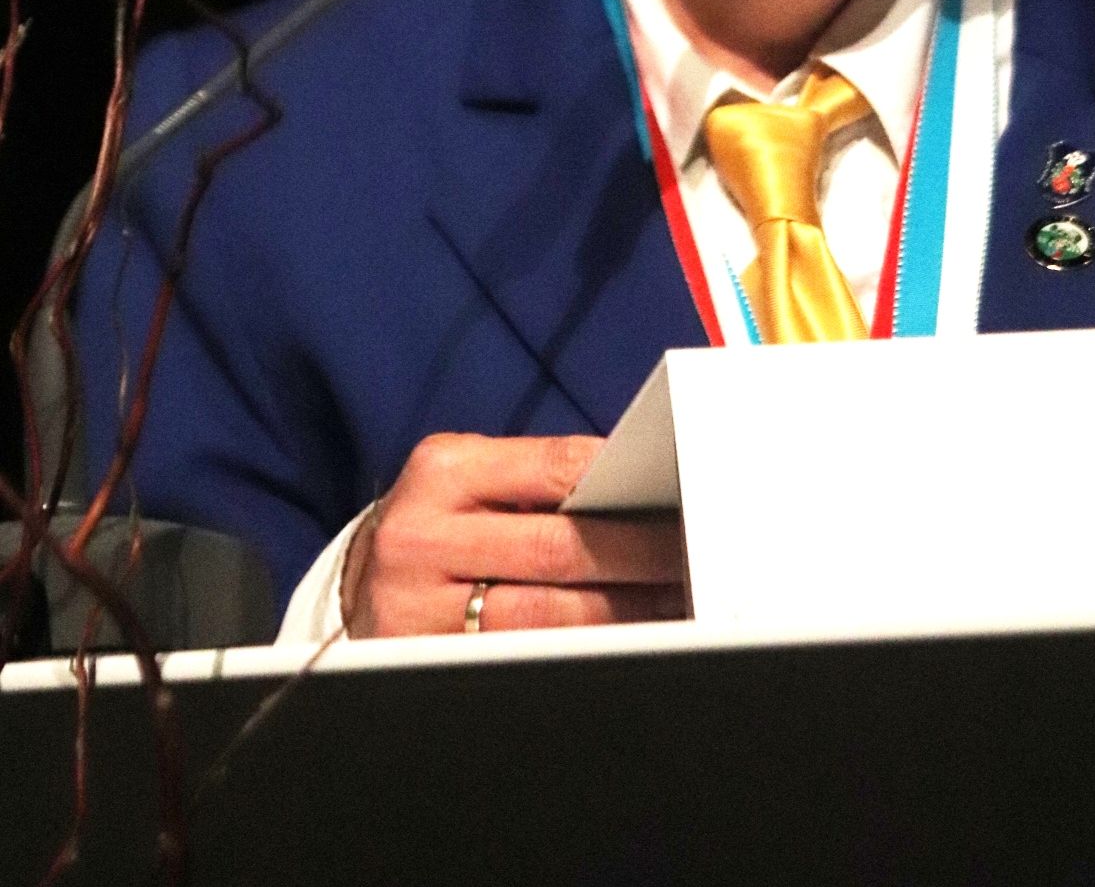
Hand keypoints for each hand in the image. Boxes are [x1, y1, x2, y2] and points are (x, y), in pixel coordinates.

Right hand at [341, 433, 684, 636]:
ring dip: (623, 612)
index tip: (680, 499)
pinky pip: (523, 660)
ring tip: (674, 604)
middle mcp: (422, 536)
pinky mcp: (424, 665)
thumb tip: (645, 492)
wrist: (360, 588)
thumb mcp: (474, 481)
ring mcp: (417, 609)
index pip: (557, 468)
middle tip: (694, 559)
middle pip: (557, 549)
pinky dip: (583, 650)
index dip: (627, 486)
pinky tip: (623, 642)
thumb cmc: (444, 523)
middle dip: (638, 557)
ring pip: (546, 616)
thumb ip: (544, 481)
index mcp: (445, 470)